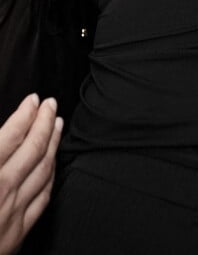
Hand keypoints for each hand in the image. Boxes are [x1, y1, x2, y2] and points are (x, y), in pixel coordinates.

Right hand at [0, 94, 62, 254]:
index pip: (11, 136)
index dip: (25, 114)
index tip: (33, 100)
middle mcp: (1, 192)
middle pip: (33, 148)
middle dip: (45, 122)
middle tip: (51, 104)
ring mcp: (13, 213)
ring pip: (44, 169)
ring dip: (53, 143)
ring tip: (57, 124)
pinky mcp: (18, 232)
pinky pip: (43, 196)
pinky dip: (51, 174)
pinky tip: (52, 164)